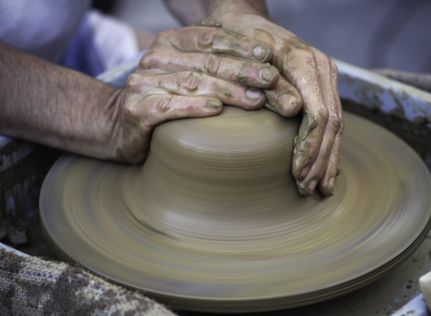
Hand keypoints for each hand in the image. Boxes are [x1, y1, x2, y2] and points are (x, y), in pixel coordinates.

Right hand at [110, 24, 280, 162]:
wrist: (120, 124)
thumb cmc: (165, 99)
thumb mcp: (187, 73)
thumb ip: (212, 62)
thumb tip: (259, 59)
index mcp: (170, 43)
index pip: (208, 37)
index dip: (239, 44)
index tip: (266, 54)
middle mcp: (156, 58)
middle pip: (206, 61)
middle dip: (242, 69)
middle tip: (270, 80)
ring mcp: (144, 83)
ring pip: (192, 83)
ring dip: (228, 90)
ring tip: (256, 99)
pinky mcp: (138, 109)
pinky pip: (169, 106)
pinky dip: (194, 107)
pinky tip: (216, 110)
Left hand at [211, 13, 343, 195]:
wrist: (246, 20)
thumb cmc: (239, 38)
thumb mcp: (246, 57)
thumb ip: (271, 83)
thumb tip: (295, 110)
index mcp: (306, 62)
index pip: (319, 115)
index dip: (310, 148)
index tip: (298, 175)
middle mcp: (322, 70)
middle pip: (332, 124)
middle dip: (321, 161)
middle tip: (310, 190)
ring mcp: (325, 77)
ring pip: (337, 125)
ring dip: (328, 159)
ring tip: (321, 188)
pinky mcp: (322, 85)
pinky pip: (332, 119)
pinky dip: (329, 146)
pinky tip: (326, 166)